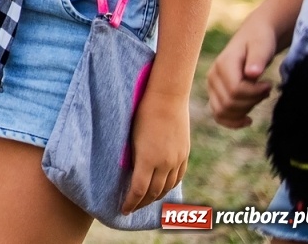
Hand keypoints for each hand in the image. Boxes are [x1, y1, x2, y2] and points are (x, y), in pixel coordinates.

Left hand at [122, 90, 188, 213]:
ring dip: (156, 197)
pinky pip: (178, 177)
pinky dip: (169, 186)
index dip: (130, 202)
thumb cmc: (141, 113)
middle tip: (132, 207)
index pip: (138, 190)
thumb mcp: (131, 137)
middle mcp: (165, 163)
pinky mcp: (184, 154)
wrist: (166, 98)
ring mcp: (177, 159)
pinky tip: (163, 188)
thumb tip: (130, 173)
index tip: (123, 210)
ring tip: (146, 201)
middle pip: (153, 192)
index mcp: (148, 159)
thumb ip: (132, 158)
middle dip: (141, 203)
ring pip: (167, 187)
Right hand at [207, 22, 276, 127]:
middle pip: (229, 103)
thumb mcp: (262, 45)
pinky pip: (218, 114)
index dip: (255, 93)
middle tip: (266, 91)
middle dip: (252, 102)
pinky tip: (248, 120)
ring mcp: (211, 86)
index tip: (270, 85)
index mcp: (223, 64)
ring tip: (258, 98)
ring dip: (244, 111)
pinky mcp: (215, 94)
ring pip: (223, 112)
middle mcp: (213, 76)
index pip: (235, 90)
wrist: (253, 38)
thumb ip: (258, 58)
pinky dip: (232, 122)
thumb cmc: (260, 41)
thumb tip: (252, 74)